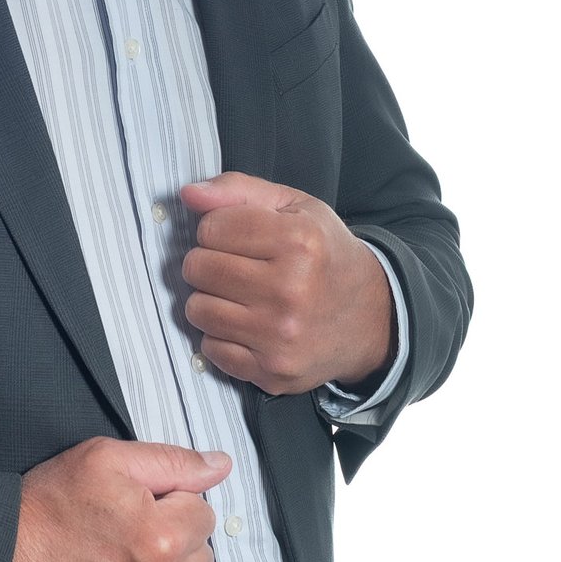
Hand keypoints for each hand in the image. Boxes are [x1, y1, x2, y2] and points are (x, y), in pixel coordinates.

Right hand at [0, 437, 231, 561]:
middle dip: (173, 538)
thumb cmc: (47, 509)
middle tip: (125, 531)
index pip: (202, 512)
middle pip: (201, 554)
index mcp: (161, 537)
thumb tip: (220, 464)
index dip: (168, 501)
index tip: (135, 505)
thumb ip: (171, 461)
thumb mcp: (105, 460)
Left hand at [180, 172, 393, 394]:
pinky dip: (220, 336)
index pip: (210, 228)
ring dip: (209, 299)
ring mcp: (282, 336)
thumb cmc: (324, 253)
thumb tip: (188, 195)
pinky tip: (246, 325)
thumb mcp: (293, 206)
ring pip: (197, 309)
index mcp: (298, 241)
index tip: (236, 236)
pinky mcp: (274, 371)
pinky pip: (211, 349)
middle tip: (235, 266)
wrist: (372, 317)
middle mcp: (291, 290)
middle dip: (208, 262)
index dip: (217, 228)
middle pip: (198, 268)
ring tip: (237, 295)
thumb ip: (237, 190)